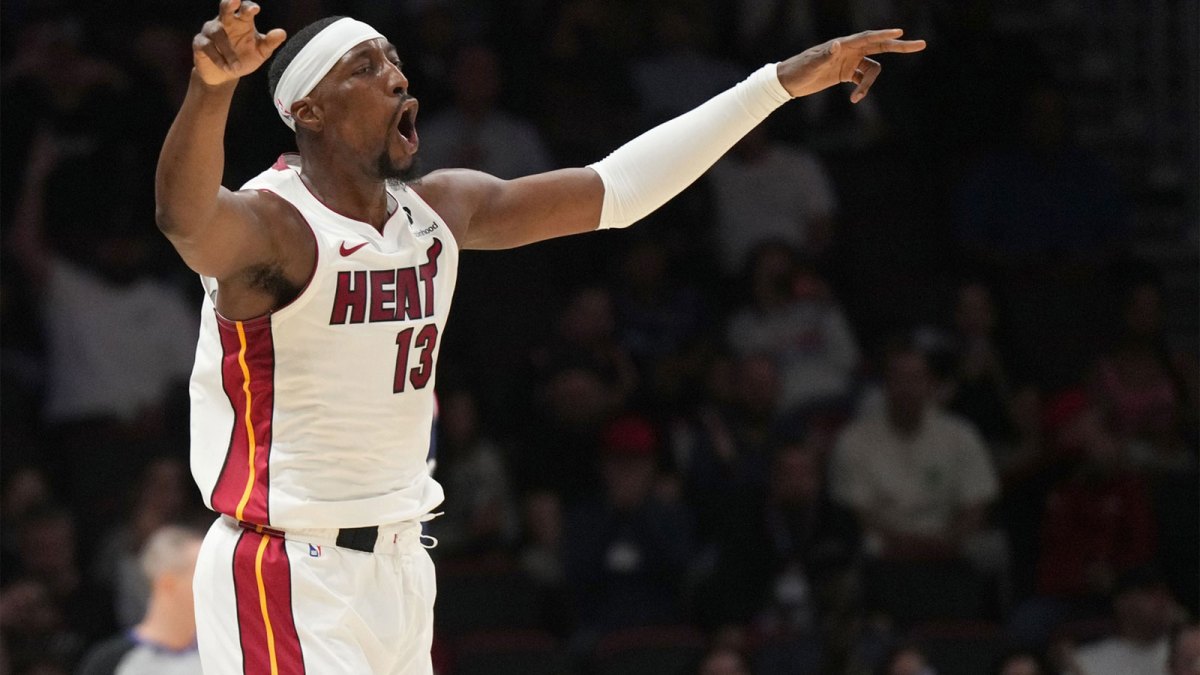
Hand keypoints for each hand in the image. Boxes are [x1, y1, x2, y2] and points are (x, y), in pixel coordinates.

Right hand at [193, 0, 286, 85]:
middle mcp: (225, 21)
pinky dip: (217, 57)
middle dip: (229, 3)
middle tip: (235, 1)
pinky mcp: (200, 42)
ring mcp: (211, 31)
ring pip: (217, 32)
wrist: (225, 75)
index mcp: (242, 21)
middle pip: (225, 7)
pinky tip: (226, 67)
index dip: (249, 7)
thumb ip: (270, 42)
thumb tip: (282, 32)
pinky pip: (207, 46)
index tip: (255, 9)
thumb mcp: (260, 52)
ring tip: (236, 66)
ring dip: (228, 50)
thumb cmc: (244, 58)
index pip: (244, 9)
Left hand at [776, 29, 925, 102]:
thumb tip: (836, 45)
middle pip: (880, 46)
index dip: (884, 35)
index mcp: (843, 44)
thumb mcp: (812, 64)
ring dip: (868, 84)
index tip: (900, 33)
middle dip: (900, 47)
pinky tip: (854, 99)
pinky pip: (862, 79)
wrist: (788, 81)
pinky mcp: (845, 73)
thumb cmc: (799, 69)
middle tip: (921, 45)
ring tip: (856, 98)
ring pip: (871, 69)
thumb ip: (825, 55)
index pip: (869, 37)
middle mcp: (849, 50)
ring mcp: (848, 61)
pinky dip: (862, 89)